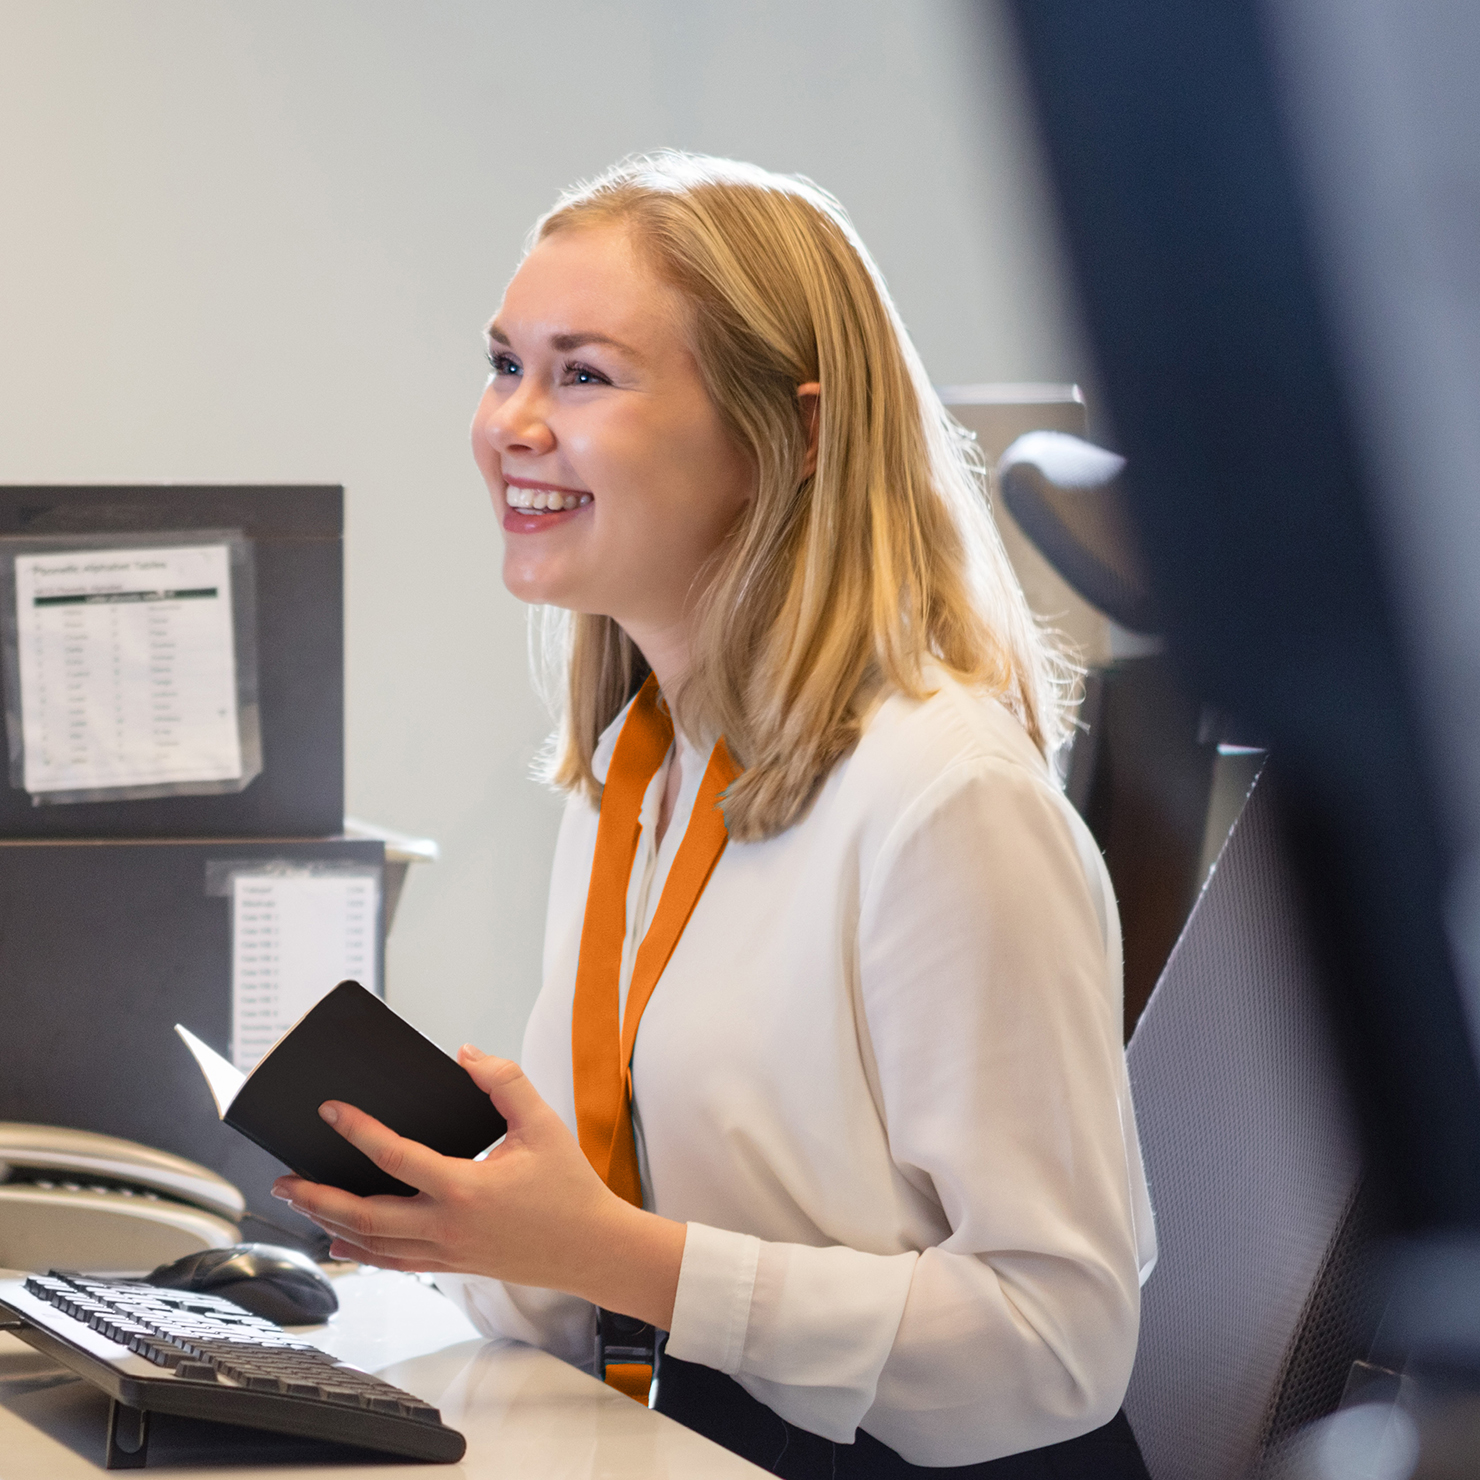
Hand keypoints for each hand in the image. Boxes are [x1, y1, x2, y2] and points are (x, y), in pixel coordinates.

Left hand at [271, 1047, 685, 1328]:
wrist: (592, 1248)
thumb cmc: (569, 1188)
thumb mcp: (543, 1124)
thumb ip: (505, 1083)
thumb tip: (465, 1056)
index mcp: (466, 1188)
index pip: (396, 1156)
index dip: (358, 1130)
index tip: (331, 1109)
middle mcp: (448, 1226)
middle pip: (365, 1215)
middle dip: (318, 1195)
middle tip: (285, 1176)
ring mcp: (446, 1252)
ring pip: (372, 1243)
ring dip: (329, 1222)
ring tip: (300, 1200)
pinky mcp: (452, 1265)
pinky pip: (394, 1262)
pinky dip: (361, 1251)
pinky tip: (340, 1240)